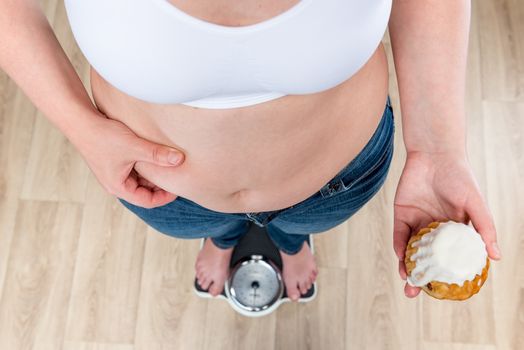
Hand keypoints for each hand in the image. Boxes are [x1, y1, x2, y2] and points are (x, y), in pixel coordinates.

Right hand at [73, 112, 184, 207]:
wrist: (80, 121)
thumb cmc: (103, 136)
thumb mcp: (135, 146)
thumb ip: (157, 154)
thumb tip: (179, 160)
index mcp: (119, 187)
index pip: (148, 201)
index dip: (165, 197)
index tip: (178, 187)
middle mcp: (115, 184)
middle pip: (145, 192)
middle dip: (161, 185)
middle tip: (176, 174)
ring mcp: (114, 173)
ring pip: (140, 180)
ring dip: (153, 174)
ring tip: (168, 164)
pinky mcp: (114, 163)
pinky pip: (134, 170)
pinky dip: (146, 165)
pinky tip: (155, 155)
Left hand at [393, 151, 500, 297]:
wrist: (435, 154)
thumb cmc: (460, 178)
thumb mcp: (476, 205)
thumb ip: (484, 229)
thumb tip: (496, 257)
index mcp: (454, 230)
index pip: (448, 258)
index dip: (445, 275)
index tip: (443, 292)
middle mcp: (434, 229)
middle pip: (427, 258)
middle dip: (420, 276)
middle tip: (415, 294)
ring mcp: (417, 222)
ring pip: (411, 250)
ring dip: (407, 266)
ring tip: (407, 282)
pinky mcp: (402, 214)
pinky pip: (399, 235)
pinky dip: (400, 247)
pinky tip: (402, 258)